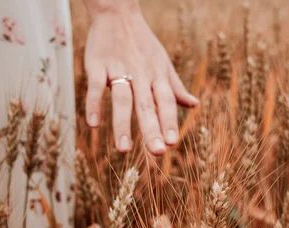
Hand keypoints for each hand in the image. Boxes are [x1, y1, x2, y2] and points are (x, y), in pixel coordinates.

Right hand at [83, 1, 198, 154]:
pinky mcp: (97, 64)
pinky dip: (94, 104)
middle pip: (147, 105)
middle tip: (158, 152)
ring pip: (122, 99)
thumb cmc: (142, 43)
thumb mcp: (163, 63)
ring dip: (122, 124)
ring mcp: (118, 69)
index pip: (166, 102)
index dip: (170, 122)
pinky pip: (96, 86)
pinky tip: (94, 125)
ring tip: (123, 150)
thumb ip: (175, 87)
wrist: (117, 13)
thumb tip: (194, 105)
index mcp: (158, 75)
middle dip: (152, 129)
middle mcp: (141, 74)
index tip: (173, 144)